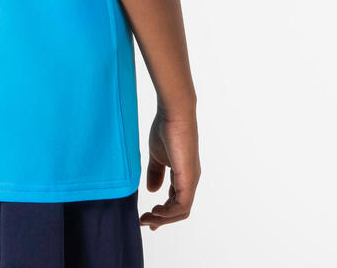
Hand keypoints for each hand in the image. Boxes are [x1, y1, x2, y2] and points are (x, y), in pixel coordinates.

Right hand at [139, 108, 200, 229]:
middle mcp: (190, 180)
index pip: (176, 200)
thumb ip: (155, 173)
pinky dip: (168, 212)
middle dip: (161, 219)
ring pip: (181, 211)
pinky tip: (155, 211)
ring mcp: (191, 180)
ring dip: (163, 218)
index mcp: (183, 174)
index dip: (162, 212)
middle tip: (145, 222)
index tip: (147, 217)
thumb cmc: (166, 128)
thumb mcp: (157, 155)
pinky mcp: (188, 178)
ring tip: (147, 218)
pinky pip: (181, 205)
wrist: (174, 113)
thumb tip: (153, 191)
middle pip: (179, 210)